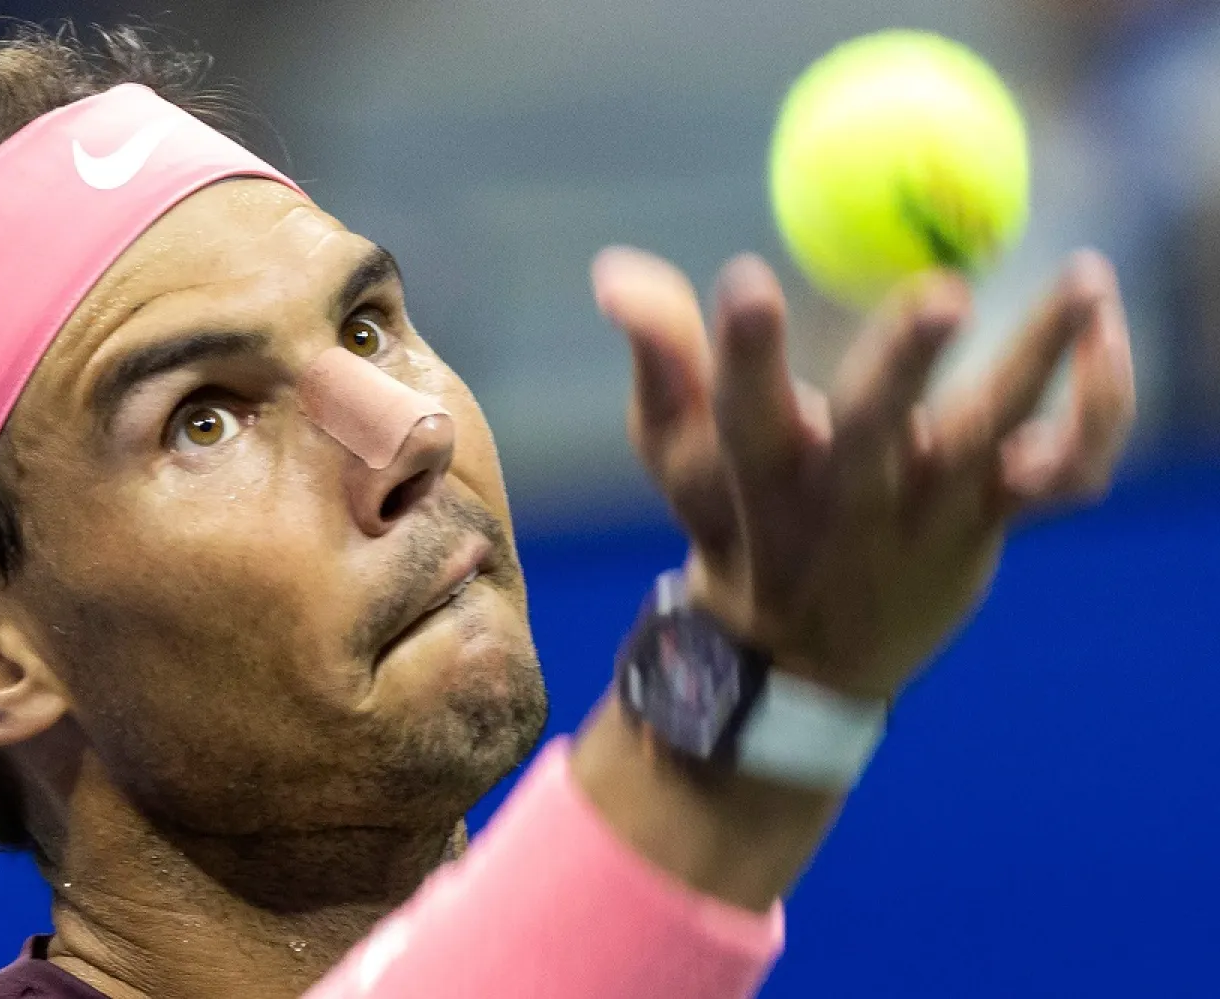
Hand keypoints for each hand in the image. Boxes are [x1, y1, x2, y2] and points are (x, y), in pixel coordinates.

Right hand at [593, 249, 1134, 699]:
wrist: (802, 659)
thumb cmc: (732, 526)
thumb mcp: (678, 451)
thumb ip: (659, 357)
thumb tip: (614, 269)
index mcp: (761, 482)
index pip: (745, 415)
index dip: (744, 354)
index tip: (744, 281)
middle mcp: (847, 501)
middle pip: (877, 430)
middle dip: (903, 366)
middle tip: (943, 293)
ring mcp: (930, 516)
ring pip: (995, 440)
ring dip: (1042, 360)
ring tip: (1081, 276)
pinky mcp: (996, 519)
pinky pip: (1070, 467)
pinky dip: (1102, 404)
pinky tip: (1108, 332)